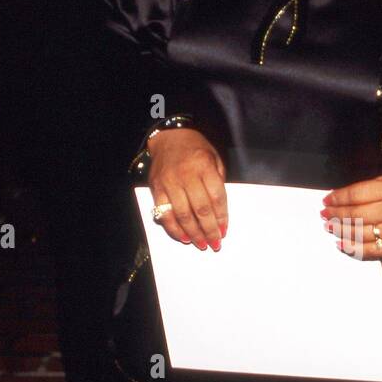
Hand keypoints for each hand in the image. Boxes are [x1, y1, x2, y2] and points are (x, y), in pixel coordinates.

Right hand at [148, 128, 226, 250]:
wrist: (169, 137)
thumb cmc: (196, 148)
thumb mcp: (214, 158)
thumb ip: (217, 182)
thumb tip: (219, 212)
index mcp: (204, 165)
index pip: (216, 197)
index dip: (222, 217)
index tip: (224, 230)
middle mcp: (186, 174)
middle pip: (200, 209)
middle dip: (209, 230)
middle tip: (215, 243)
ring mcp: (169, 183)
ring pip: (183, 214)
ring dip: (194, 233)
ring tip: (202, 244)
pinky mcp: (156, 189)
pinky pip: (164, 213)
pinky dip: (174, 229)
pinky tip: (184, 237)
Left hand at [322, 170, 381, 258]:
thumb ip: (367, 188)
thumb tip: (340, 197)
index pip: (356, 195)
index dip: (338, 198)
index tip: (327, 200)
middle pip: (356, 216)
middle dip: (336, 215)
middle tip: (325, 214)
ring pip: (360, 234)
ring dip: (341, 231)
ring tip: (330, 227)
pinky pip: (372, 251)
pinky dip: (354, 249)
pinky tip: (341, 244)